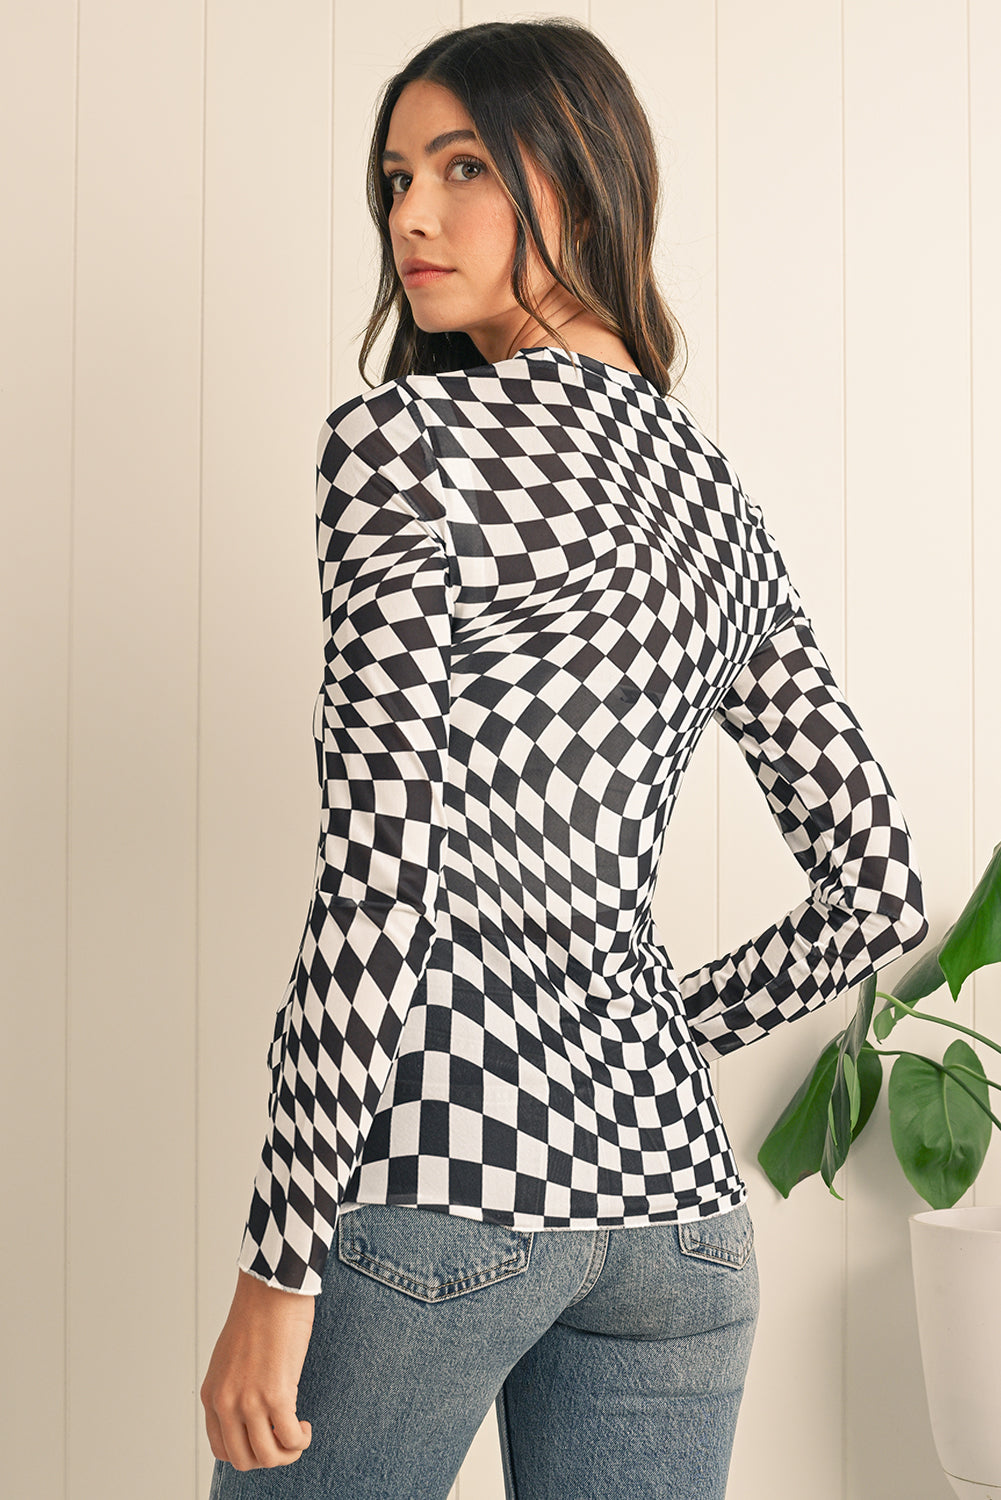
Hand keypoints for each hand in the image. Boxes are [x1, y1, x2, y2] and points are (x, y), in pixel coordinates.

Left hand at [201, 1268, 314, 1471]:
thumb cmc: (259, 1315)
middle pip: (243, 1460)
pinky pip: (289, 1439)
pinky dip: (300, 1440)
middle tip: (285, 1439)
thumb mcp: (232, 1359)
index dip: (248, 1451)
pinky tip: (304, 1425)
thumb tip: (254, 1415)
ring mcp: (249, 1401)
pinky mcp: (276, 1395)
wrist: (273, 1288)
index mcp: (211, 1394)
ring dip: (287, 1453)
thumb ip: (235, 1388)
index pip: (221, 1450)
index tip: (266, 1437)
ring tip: (297, 1433)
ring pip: (267, 1457)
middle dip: (268, 1457)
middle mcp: (225, 1403)